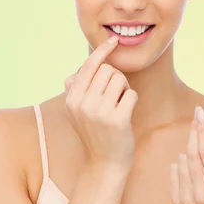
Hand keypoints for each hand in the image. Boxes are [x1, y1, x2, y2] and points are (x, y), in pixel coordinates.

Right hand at [64, 36, 137, 170]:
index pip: (88, 66)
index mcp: (72, 98)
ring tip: (119, 104)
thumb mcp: (76, 111)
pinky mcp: (117, 120)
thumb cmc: (94, 132)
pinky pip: (131, 94)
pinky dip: (131, 100)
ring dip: (124, 89)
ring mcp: (99, 112)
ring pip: (120, 79)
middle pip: (108, 70)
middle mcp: (82, 103)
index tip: (114, 40)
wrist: (104, 163)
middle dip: (116, 79)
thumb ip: (75, 89)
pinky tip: (125, 113)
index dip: (102, 50)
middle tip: (115, 95)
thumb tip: (79, 70)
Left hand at [169, 106, 203, 203]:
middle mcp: (203, 194)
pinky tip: (193, 170)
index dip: (203, 130)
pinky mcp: (177, 200)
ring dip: (190, 151)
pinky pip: (174, 169)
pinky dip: (182, 163)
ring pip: (182, 159)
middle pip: (192, 153)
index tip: (200, 112)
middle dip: (195, 132)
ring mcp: (188, 199)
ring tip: (202, 157)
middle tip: (198, 117)